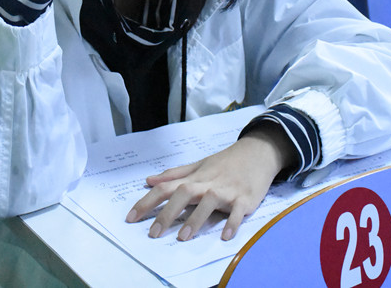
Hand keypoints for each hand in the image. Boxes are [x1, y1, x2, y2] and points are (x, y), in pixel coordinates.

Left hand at [126, 125, 296, 241]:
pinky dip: (232, 223)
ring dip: (196, 219)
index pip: (166, 187)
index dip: (147, 201)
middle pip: (184, 194)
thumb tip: (149, 180)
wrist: (258, 152)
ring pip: (208, 203)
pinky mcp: (244, 199)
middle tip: (153, 233)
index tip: (131, 217)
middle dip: (167, 214)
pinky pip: (237, 212)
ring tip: (183, 237)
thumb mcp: (199, 164)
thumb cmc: (226, 161)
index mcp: (195, 177)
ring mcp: (227, 191)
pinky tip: (225, 236)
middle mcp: (208, 183)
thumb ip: (175, 174)